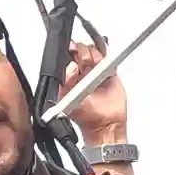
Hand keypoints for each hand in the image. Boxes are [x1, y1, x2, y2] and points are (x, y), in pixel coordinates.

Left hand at [59, 33, 128, 148]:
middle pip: (80, 49)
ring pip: (93, 50)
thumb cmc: (86, 116)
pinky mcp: (109, 71)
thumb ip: (66, 83)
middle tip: (85, 64)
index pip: (66, 56)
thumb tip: (71, 67)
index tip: (74, 62)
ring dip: (94, 55)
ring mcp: (95, 70)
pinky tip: (103, 63)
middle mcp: (81, 72)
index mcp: (68, 77)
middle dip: (82, 53)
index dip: (70, 53)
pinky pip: (107, 56)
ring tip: (95, 66)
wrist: (105, 124)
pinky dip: (106, 54)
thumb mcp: (68, 100)